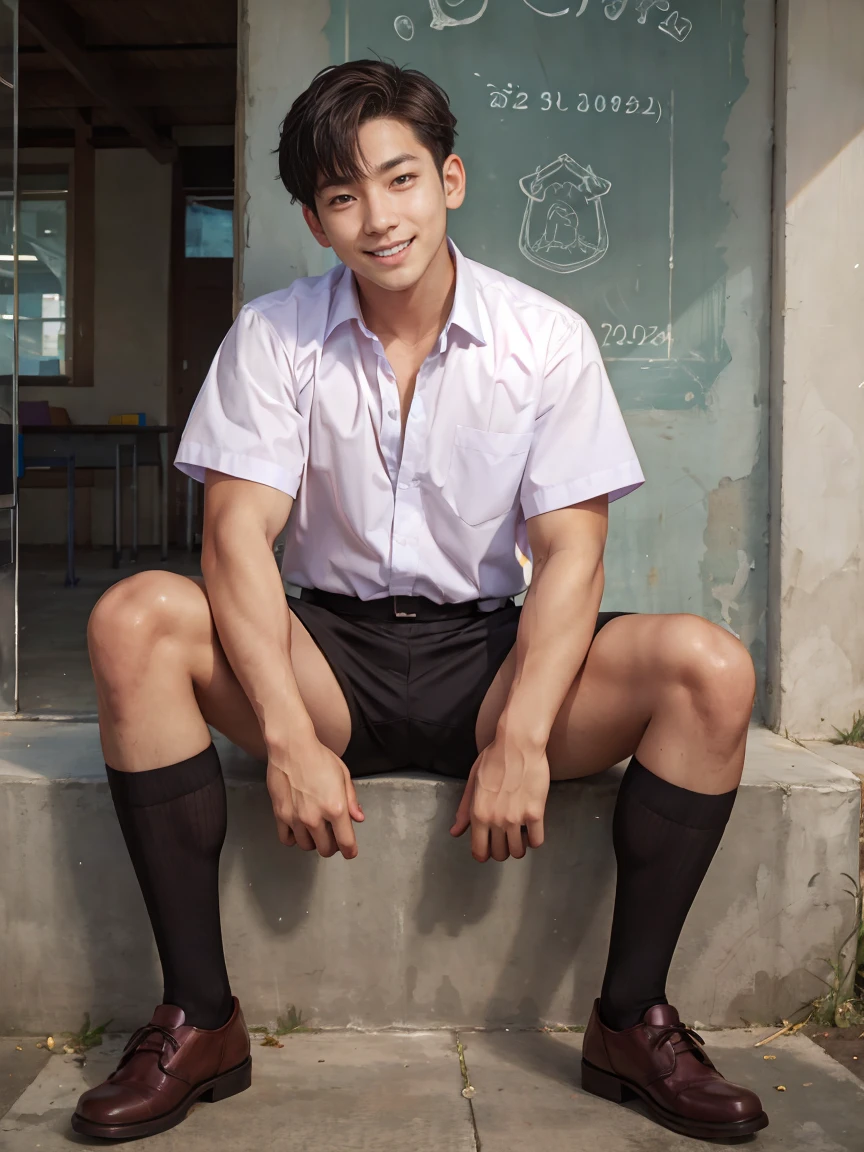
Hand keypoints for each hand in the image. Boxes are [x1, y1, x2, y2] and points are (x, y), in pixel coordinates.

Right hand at [266, 737, 363, 858]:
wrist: (291, 747)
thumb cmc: (319, 757)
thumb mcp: (343, 775)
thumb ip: (351, 800)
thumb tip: (358, 818)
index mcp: (335, 808)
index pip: (346, 843)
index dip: (350, 851)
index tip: (350, 851)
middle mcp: (315, 818)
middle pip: (325, 849)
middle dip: (332, 845)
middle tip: (333, 835)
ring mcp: (296, 818)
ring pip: (306, 846)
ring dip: (313, 841)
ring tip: (316, 829)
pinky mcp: (280, 815)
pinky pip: (287, 840)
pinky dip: (294, 838)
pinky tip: (299, 828)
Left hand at [450, 735, 548, 861]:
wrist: (518, 743)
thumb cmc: (494, 758)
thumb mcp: (473, 782)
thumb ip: (464, 810)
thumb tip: (456, 831)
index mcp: (478, 814)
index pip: (479, 851)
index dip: (484, 854)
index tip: (489, 849)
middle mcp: (495, 820)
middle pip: (500, 854)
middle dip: (503, 849)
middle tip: (506, 838)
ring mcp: (516, 818)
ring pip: (519, 851)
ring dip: (519, 846)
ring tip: (520, 833)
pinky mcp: (536, 813)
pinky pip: (537, 841)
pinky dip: (535, 839)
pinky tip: (533, 828)